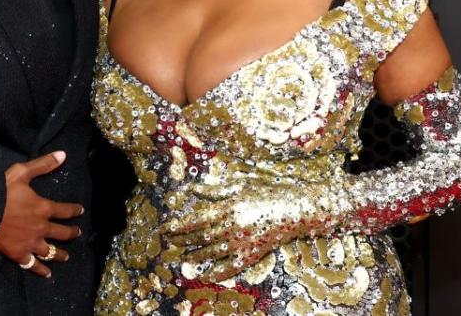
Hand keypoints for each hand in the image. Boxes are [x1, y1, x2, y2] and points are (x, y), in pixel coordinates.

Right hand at [0, 151, 83, 277]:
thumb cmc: (0, 191)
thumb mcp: (21, 173)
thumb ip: (43, 165)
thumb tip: (63, 155)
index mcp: (43, 208)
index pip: (65, 210)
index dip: (74, 210)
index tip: (80, 211)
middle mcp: (41, 227)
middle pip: (62, 233)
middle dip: (71, 233)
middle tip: (77, 233)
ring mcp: (31, 243)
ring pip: (51, 251)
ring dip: (60, 254)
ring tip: (66, 256)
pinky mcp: (19, 254)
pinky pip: (33, 265)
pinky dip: (41, 270)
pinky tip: (47, 273)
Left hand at [161, 182, 334, 282]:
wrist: (296, 207)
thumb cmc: (267, 192)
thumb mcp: (240, 186)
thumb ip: (214, 191)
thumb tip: (192, 190)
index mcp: (228, 208)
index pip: (196, 220)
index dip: (178, 225)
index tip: (164, 228)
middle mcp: (233, 227)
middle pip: (200, 237)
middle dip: (181, 240)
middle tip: (167, 242)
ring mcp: (243, 242)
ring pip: (212, 252)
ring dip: (194, 255)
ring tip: (182, 256)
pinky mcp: (253, 254)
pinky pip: (231, 267)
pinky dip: (216, 272)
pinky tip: (204, 274)